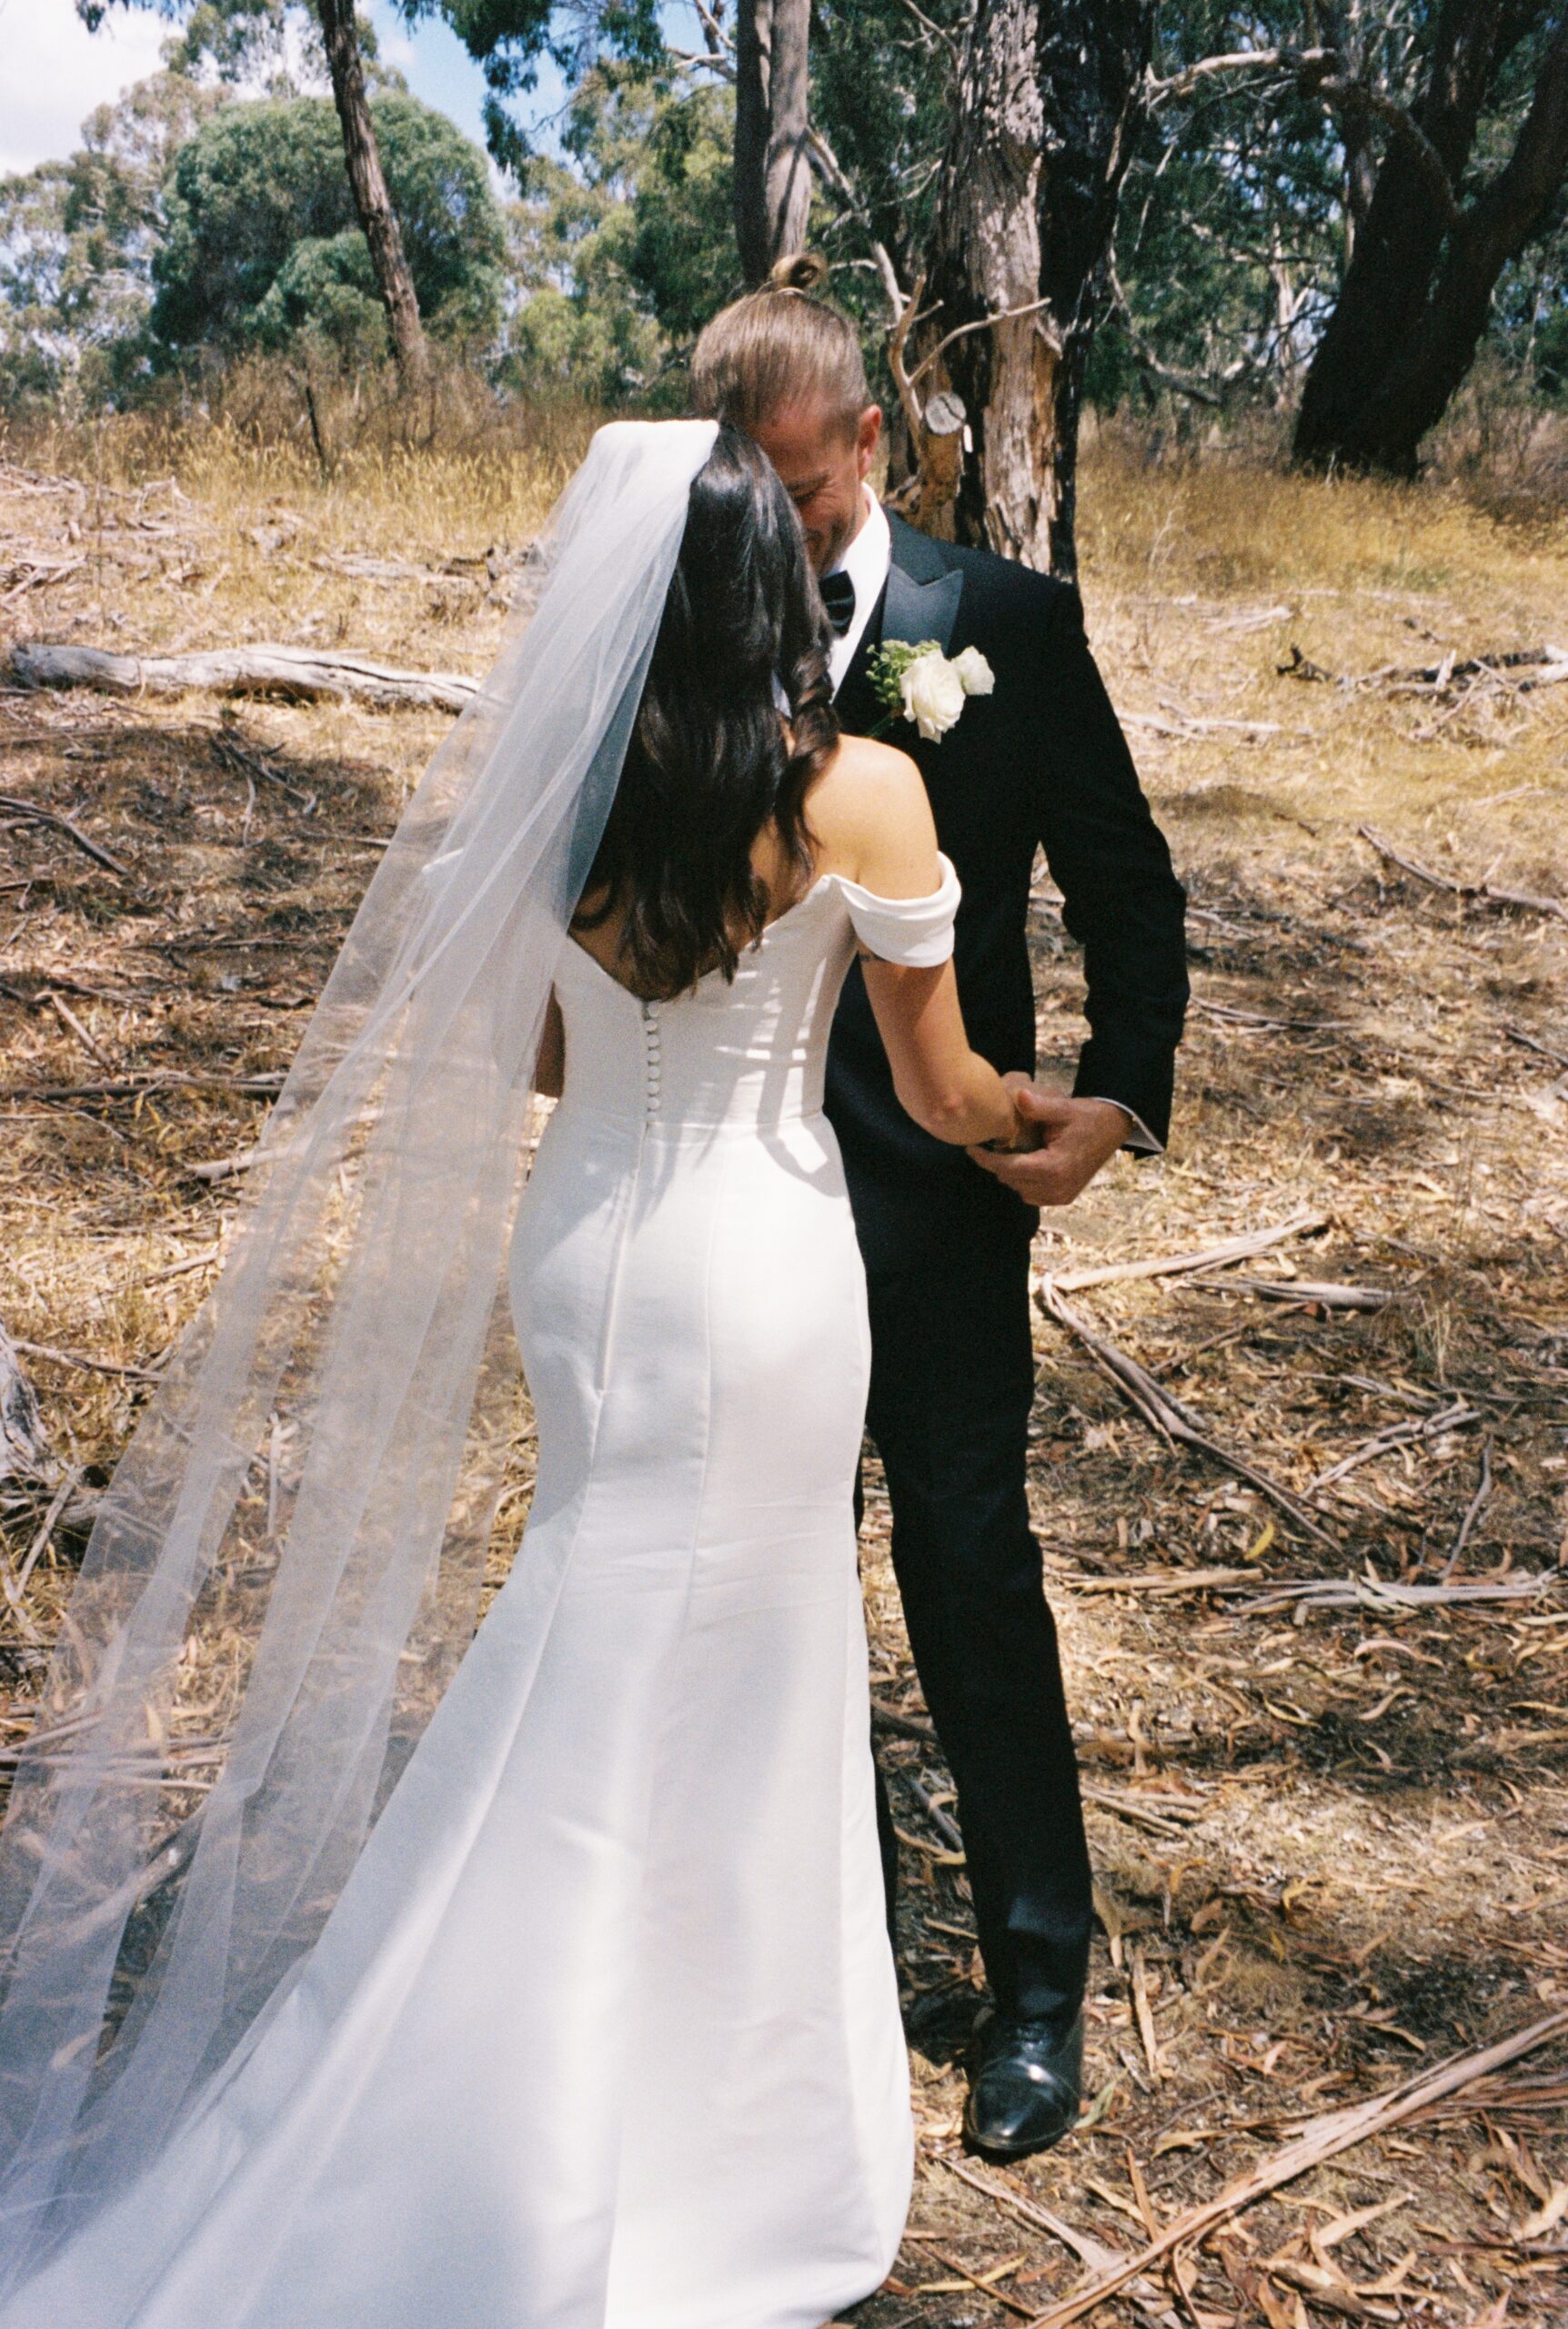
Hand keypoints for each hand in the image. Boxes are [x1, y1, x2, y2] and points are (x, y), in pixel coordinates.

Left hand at [967, 1085, 1130, 1206]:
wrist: (1113, 1129)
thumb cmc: (1088, 1117)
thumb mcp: (1065, 1108)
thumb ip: (1040, 1105)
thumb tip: (1019, 1095)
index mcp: (1054, 1168)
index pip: (1008, 1168)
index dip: (986, 1159)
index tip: (971, 1148)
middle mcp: (1057, 1188)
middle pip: (1011, 1180)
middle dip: (998, 1164)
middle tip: (990, 1145)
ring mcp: (1062, 1196)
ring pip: (1020, 1190)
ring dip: (1011, 1173)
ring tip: (1009, 1152)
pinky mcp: (1065, 1197)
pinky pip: (1033, 1195)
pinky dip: (1025, 1181)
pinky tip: (1025, 1163)